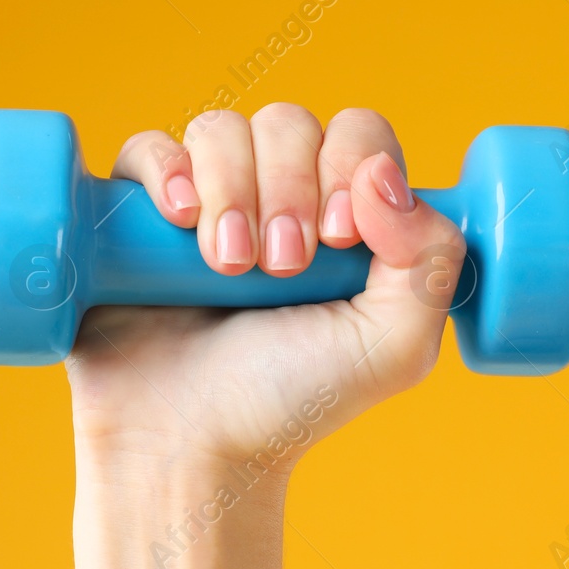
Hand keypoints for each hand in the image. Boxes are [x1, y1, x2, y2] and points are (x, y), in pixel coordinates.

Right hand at [66, 105, 464, 474]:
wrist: (190, 446)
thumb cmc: (290, 403)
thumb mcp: (394, 347)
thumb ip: (432, 260)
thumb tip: (383, 175)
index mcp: (343, 222)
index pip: (360, 135)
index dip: (351, 165)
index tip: (337, 238)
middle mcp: (276, 201)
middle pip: (289, 122)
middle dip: (290, 188)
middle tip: (281, 267)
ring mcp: (204, 204)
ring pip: (221, 129)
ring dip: (232, 189)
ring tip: (229, 269)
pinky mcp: (136, 217)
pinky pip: (149, 147)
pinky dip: (166, 171)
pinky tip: (178, 220)